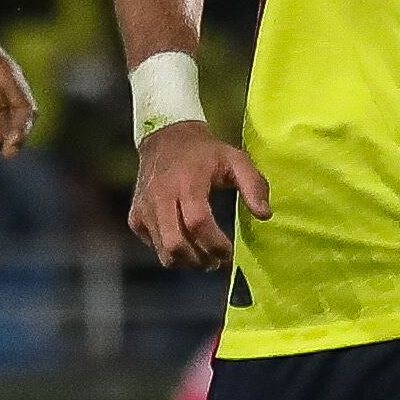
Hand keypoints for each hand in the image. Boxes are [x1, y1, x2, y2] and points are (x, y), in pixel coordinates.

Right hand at [129, 121, 270, 270]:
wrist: (166, 137)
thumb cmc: (205, 152)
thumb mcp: (235, 159)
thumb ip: (254, 185)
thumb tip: (264, 215)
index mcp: (187, 183)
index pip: (198, 224)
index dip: (216, 244)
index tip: (229, 252)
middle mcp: (161, 197)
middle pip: (176, 244)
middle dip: (199, 259)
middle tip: (216, 261)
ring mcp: (144, 208)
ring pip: (163, 251)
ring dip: (187, 261)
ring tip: (204, 257)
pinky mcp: (135, 217)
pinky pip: (153, 246)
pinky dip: (170, 252)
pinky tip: (186, 242)